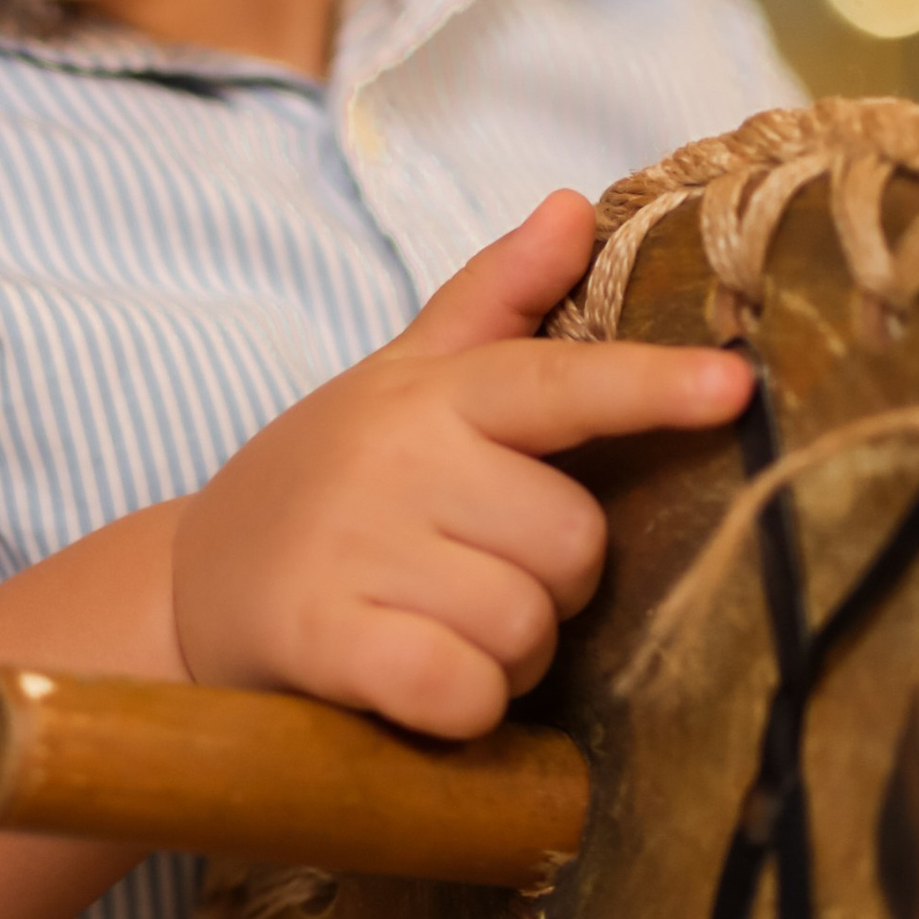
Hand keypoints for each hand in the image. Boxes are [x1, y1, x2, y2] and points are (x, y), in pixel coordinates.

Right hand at [169, 189, 751, 739]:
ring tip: (436, 629)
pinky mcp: (324, 640)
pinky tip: (416, 688)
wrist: (182, 592)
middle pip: (573, 544)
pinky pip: (463, 690)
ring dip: (506, 656)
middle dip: (551, 588)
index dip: (651, 387)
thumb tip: (572, 209)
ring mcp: (355, 547)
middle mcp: (396, 458)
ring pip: (526, 627)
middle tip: (476, 581)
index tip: (737, 388)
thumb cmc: (323, 487)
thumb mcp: (399, 381)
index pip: (558, 383)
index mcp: (432, 394)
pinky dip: (462, 708)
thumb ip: (492, 301)